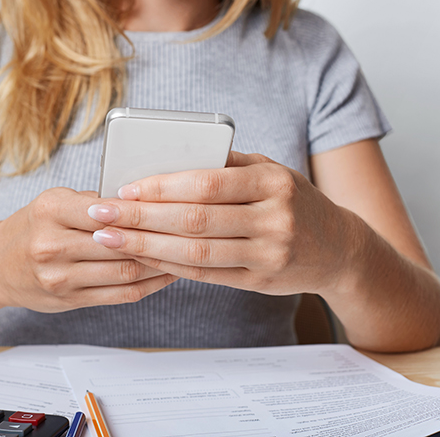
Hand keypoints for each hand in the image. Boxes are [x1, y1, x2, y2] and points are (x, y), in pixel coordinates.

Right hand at [0, 188, 177, 312]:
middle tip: (192, 231)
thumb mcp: (53, 201)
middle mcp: (51, 246)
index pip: (108, 209)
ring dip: (161, 264)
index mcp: (49, 211)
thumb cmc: (32, 226)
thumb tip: (143, 200)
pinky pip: (120, 294)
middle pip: (120, 243)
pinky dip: (150, 285)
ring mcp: (59, 278)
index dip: (143, 210)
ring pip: (125, 272)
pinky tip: (168, 274)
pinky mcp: (69, 301)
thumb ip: (93, 200)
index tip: (172, 205)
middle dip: (158, 238)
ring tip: (186, 253)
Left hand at [86, 152, 359, 295]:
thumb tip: (167, 158)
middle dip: (141, 219)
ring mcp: (269, 253)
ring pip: (197, 252)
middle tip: (101, 216)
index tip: (124, 189)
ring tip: (110, 240)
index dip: (161, 187)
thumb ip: (227, 164)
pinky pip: (208, 275)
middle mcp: (274, 218)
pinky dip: (171, 267)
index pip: (206, 183)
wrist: (339, 248)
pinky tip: (144, 259)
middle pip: (195, 220)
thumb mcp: (271, 171)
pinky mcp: (261, 281)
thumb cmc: (295, 200)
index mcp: (272, 181)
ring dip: (147, 248)